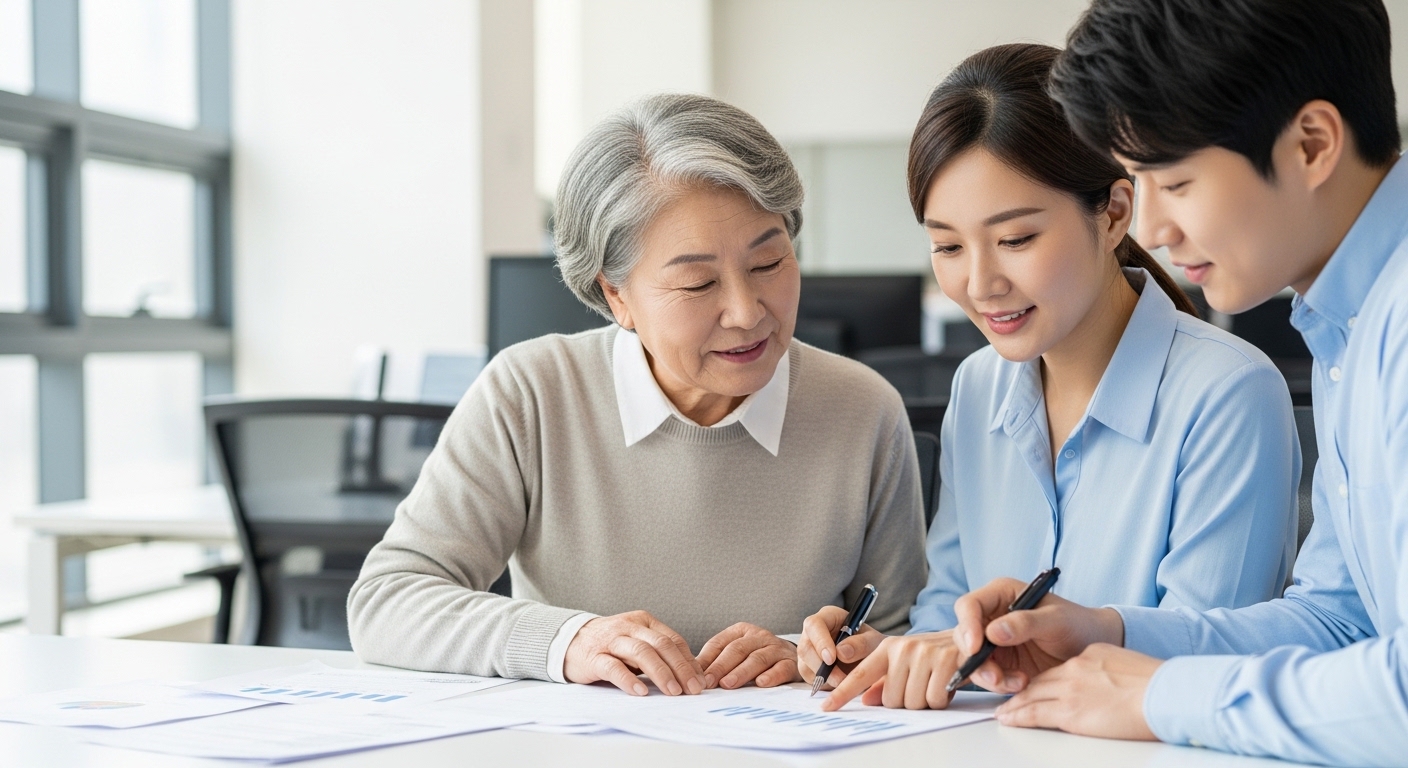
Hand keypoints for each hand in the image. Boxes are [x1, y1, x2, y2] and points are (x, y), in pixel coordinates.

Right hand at [562, 611, 704, 695]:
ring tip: (673, 691)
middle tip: (692, 689)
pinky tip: (641, 691)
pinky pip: (614, 667)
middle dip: (680, 667)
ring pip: (641, 653)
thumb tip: (689, 674)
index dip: (689, 661)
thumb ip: (658, 653)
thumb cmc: (610, 645)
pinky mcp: (594, 657)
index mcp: (643, 621)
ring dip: (661, 673)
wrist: (569, 641)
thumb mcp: (636, 642)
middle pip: (661, 645)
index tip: (700, 680)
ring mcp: (611, 640)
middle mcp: (629, 627)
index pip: (673, 639)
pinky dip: (629, 679)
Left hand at [696, 623, 799, 688]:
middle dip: (720, 666)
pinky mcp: (790, 663)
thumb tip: (691, 676)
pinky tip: (761, 683)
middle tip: (709, 682)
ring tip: (728, 684)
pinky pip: (781, 668)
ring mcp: (775, 648)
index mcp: (741, 631)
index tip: (696, 676)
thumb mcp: (736, 655)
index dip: (707, 659)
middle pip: (737, 650)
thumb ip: (716, 662)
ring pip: (757, 658)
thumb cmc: (757, 658)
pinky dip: (771, 676)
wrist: (793, 658)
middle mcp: (758, 636)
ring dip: (741, 672)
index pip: (720, 643)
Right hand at [796, 606, 883, 689]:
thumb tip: (841, 652)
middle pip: (805, 648)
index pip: (814, 625)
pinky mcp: (809, 667)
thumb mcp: (873, 640)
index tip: (832, 659)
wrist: (869, 658)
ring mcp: (809, 651)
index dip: (820, 642)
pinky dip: (824, 684)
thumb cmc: (870, 644)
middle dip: (821, 666)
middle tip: (840, 679)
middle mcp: (813, 633)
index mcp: (827, 617)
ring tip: (844, 681)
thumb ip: (861, 644)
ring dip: (824, 678)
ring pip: (804, 666)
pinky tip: (839, 682)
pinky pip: (809, 678)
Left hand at [822, 631, 966, 710]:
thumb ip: (884, 682)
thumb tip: (866, 700)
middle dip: (907, 701)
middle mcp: (903, 648)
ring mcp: (924, 653)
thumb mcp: (905, 665)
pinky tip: (946, 683)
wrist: (970, 639)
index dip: (843, 693)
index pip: (860, 674)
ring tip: (934, 682)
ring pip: (913, 702)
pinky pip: (935, 699)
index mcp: (888, 648)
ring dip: (926, 701)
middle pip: (892, 700)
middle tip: (921, 685)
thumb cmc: (933, 657)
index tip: (826, 706)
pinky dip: (942, 699)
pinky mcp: (945, 661)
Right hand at [949, 577, 1125, 693]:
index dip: (967, 625)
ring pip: (972, 660)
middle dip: (976, 659)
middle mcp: (992, 617)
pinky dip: (999, 684)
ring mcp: (994, 642)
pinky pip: (987, 676)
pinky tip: (1021, 684)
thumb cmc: (1078, 624)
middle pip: (964, 636)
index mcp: (1001, 595)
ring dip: (989, 676)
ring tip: (1017, 683)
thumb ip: (1025, 623)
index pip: (969, 606)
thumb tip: (993, 632)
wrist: (1092, 648)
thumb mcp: (1056, 620)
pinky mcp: (1001, 663)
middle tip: (995, 676)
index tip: (976, 647)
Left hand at [995, 643, 1159, 739]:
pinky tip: (1008, 718)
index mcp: (1093, 655)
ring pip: (1031, 694)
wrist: (1166, 694)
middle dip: (1023, 689)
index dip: (1046, 679)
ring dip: (1014, 704)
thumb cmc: (1161, 687)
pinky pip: (1033, 713)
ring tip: (1003, 711)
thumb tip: (1111, 688)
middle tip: (1009, 696)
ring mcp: (1070, 689)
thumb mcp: (1132, 668)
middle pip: (1041, 680)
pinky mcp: (1069, 710)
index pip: (1062, 668)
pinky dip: (1017, 715)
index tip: (1036, 684)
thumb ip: (1112, 673)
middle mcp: (1076, 667)